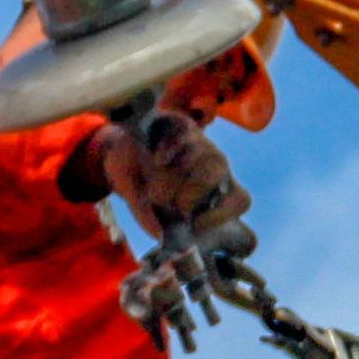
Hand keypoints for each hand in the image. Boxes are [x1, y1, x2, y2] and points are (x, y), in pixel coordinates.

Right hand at [88, 108, 249, 239]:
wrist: (117, 153)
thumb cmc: (141, 187)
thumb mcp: (143, 209)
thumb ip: (151, 221)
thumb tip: (160, 233)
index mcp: (215, 193)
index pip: (241, 200)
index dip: (224, 213)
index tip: (197, 225)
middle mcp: (214, 168)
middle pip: (220, 174)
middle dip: (194, 194)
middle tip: (172, 205)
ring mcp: (201, 144)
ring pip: (207, 156)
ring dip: (179, 174)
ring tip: (155, 184)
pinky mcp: (183, 125)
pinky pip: (186, 135)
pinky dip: (173, 148)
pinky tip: (158, 159)